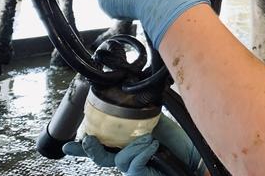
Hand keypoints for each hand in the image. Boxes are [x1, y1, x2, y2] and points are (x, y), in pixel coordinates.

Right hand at [63, 115, 204, 175]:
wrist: (197, 156)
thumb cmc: (181, 141)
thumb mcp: (158, 121)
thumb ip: (141, 114)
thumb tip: (128, 96)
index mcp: (129, 143)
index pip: (102, 145)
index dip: (83, 146)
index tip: (67, 144)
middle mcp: (129, 157)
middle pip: (100, 158)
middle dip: (89, 148)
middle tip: (87, 139)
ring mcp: (135, 168)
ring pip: (117, 160)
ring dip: (131, 147)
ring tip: (149, 138)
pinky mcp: (143, 175)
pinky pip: (132, 166)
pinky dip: (141, 153)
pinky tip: (152, 146)